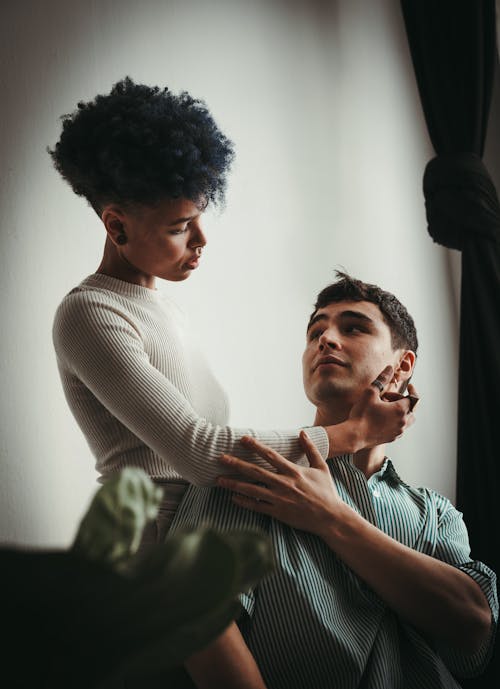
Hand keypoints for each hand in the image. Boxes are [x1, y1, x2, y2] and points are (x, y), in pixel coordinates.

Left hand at [217, 431, 341, 536]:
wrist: (331, 518)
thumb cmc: (327, 492)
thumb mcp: (322, 467)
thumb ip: (311, 449)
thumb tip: (302, 432)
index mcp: (294, 471)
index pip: (270, 456)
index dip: (255, 446)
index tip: (242, 439)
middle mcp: (284, 484)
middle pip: (255, 471)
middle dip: (236, 464)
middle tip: (221, 458)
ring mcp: (280, 499)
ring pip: (252, 490)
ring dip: (234, 484)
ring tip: (219, 479)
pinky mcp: (278, 513)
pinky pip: (257, 506)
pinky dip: (244, 502)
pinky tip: (232, 497)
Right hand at [347, 366, 418, 450]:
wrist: (354, 436)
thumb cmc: (362, 414)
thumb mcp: (370, 392)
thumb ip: (382, 379)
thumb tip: (389, 368)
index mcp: (400, 410)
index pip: (413, 398)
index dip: (412, 390)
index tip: (410, 386)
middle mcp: (402, 422)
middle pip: (412, 409)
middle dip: (403, 401)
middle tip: (388, 397)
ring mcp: (398, 432)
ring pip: (407, 420)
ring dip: (401, 411)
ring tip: (386, 407)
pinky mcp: (392, 438)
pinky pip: (400, 428)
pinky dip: (396, 421)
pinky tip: (383, 417)